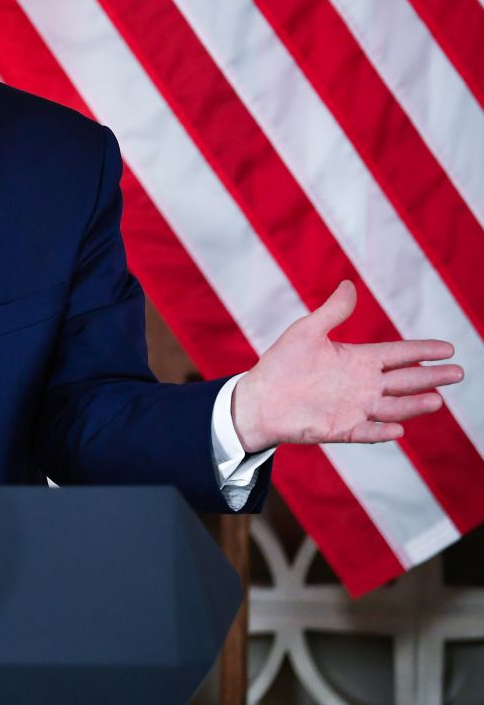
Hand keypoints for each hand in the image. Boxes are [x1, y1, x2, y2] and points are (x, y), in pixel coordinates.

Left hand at [232, 280, 463, 452]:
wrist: (259, 399)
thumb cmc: (282, 364)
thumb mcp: (306, 332)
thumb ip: (331, 313)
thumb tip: (349, 285)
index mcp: (358, 360)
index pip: (398, 354)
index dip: (423, 351)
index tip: (449, 348)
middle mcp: (363, 385)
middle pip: (405, 380)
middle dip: (431, 377)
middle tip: (458, 372)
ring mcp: (354, 408)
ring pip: (392, 407)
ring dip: (413, 405)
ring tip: (436, 400)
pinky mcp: (341, 429)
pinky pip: (365, 431)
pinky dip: (381, 432)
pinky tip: (398, 430)